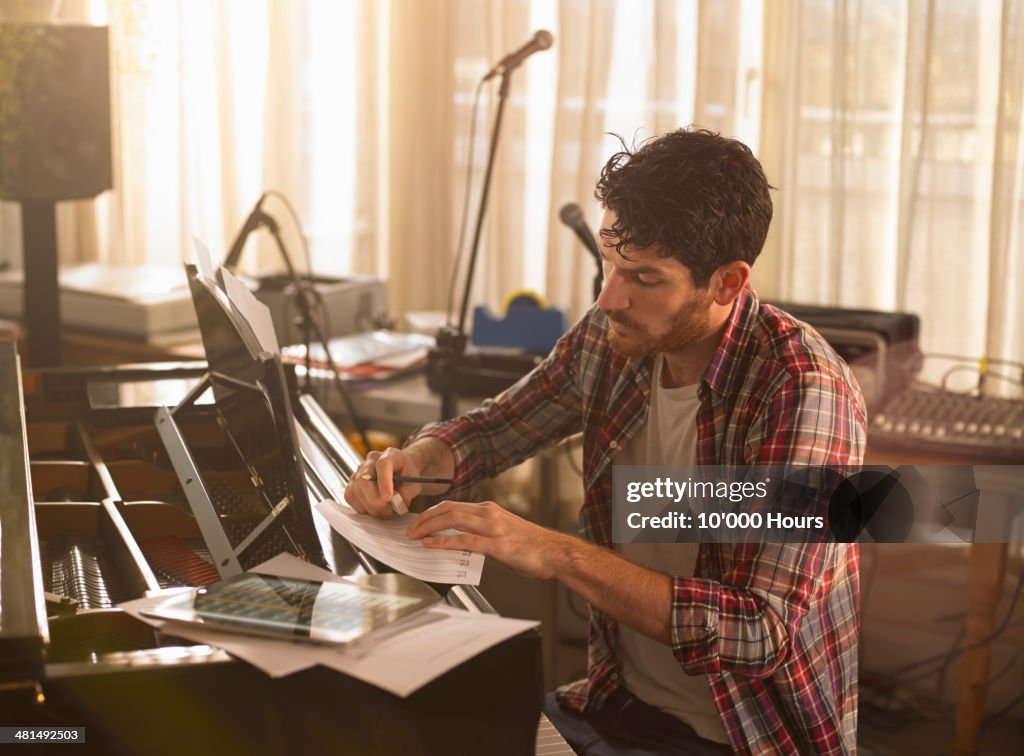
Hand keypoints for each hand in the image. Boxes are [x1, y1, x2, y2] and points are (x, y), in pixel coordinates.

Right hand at [343, 447, 422, 518]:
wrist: (400, 470)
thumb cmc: (407, 474)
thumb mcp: (415, 482)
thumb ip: (408, 492)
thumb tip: (398, 503)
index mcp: (390, 455)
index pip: (383, 464)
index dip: (384, 481)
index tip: (388, 498)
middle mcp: (371, 461)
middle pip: (364, 480)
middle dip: (375, 501)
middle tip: (388, 512)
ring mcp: (359, 471)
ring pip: (356, 490)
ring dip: (369, 507)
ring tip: (384, 511)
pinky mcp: (352, 482)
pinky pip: (350, 496)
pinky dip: (361, 507)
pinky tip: (373, 508)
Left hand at [406, 500, 572, 579]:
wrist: (555, 553)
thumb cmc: (533, 547)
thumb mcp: (505, 532)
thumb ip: (485, 532)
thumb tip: (464, 541)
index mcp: (490, 510)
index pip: (453, 505)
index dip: (432, 512)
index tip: (418, 521)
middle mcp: (489, 514)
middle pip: (448, 509)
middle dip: (424, 518)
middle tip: (409, 529)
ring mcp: (492, 528)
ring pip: (452, 520)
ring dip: (428, 527)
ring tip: (414, 536)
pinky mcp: (496, 545)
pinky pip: (464, 540)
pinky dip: (443, 541)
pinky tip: (430, 545)